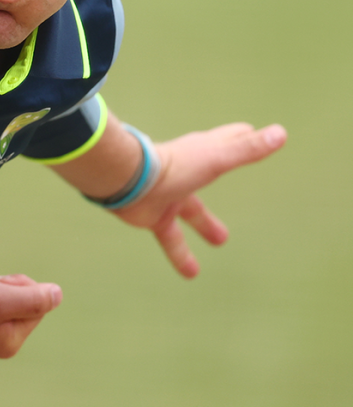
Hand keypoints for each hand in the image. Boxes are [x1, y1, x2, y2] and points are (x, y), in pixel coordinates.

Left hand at [115, 123, 286, 277]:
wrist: (126, 181)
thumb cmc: (174, 165)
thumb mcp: (217, 158)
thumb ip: (247, 149)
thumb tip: (280, 133)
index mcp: (201, 153)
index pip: (226, 140)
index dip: (239, 137)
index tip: (248, 133)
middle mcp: (184, 173)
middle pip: (208, 174)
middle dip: (222, 175)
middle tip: (239, 178)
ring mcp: (168, 194)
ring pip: (190, 212)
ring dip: (205, 225)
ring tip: (221, 242)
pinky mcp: (152, 216)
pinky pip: (170, 239)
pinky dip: (180, 255)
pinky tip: (191, 273)